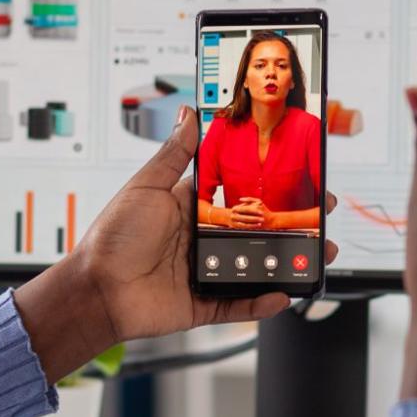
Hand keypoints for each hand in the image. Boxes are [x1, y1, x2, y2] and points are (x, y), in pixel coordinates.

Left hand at [13, 108, 336, 382]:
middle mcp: (204, 240)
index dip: (270, 186)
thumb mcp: (146, 187)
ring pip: (257, 267)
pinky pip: (240, 303)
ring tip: (316, 253)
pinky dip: (262, 301)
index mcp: (193, 209)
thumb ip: (174, 154)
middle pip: (257, 230)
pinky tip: (283, 293)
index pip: (241, 193)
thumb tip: (190, 113)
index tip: (298, 175)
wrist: (96, 289)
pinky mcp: (204, 303)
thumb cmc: (112, 237)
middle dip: (292, 223)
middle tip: (320, 213)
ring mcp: (207, 273)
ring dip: (288, 262)